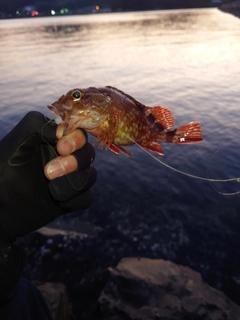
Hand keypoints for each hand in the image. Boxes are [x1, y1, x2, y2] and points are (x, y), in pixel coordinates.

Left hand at [0, 111, 96, 243]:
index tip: (61, 147)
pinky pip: (87, 197)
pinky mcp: (71, 200)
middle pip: (88, 153)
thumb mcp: (15, 142)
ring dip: (73, 182)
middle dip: (74, 163)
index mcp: (53, 141)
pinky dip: (76, 199)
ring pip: (91, 175)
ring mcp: (69, 179)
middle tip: (48, 172)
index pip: (79, 132)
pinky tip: (58, 201)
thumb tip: (62, 130)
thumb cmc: (2, 172)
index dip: (76, 139)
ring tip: (52, 190)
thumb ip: (36, 125)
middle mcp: (64, 158)